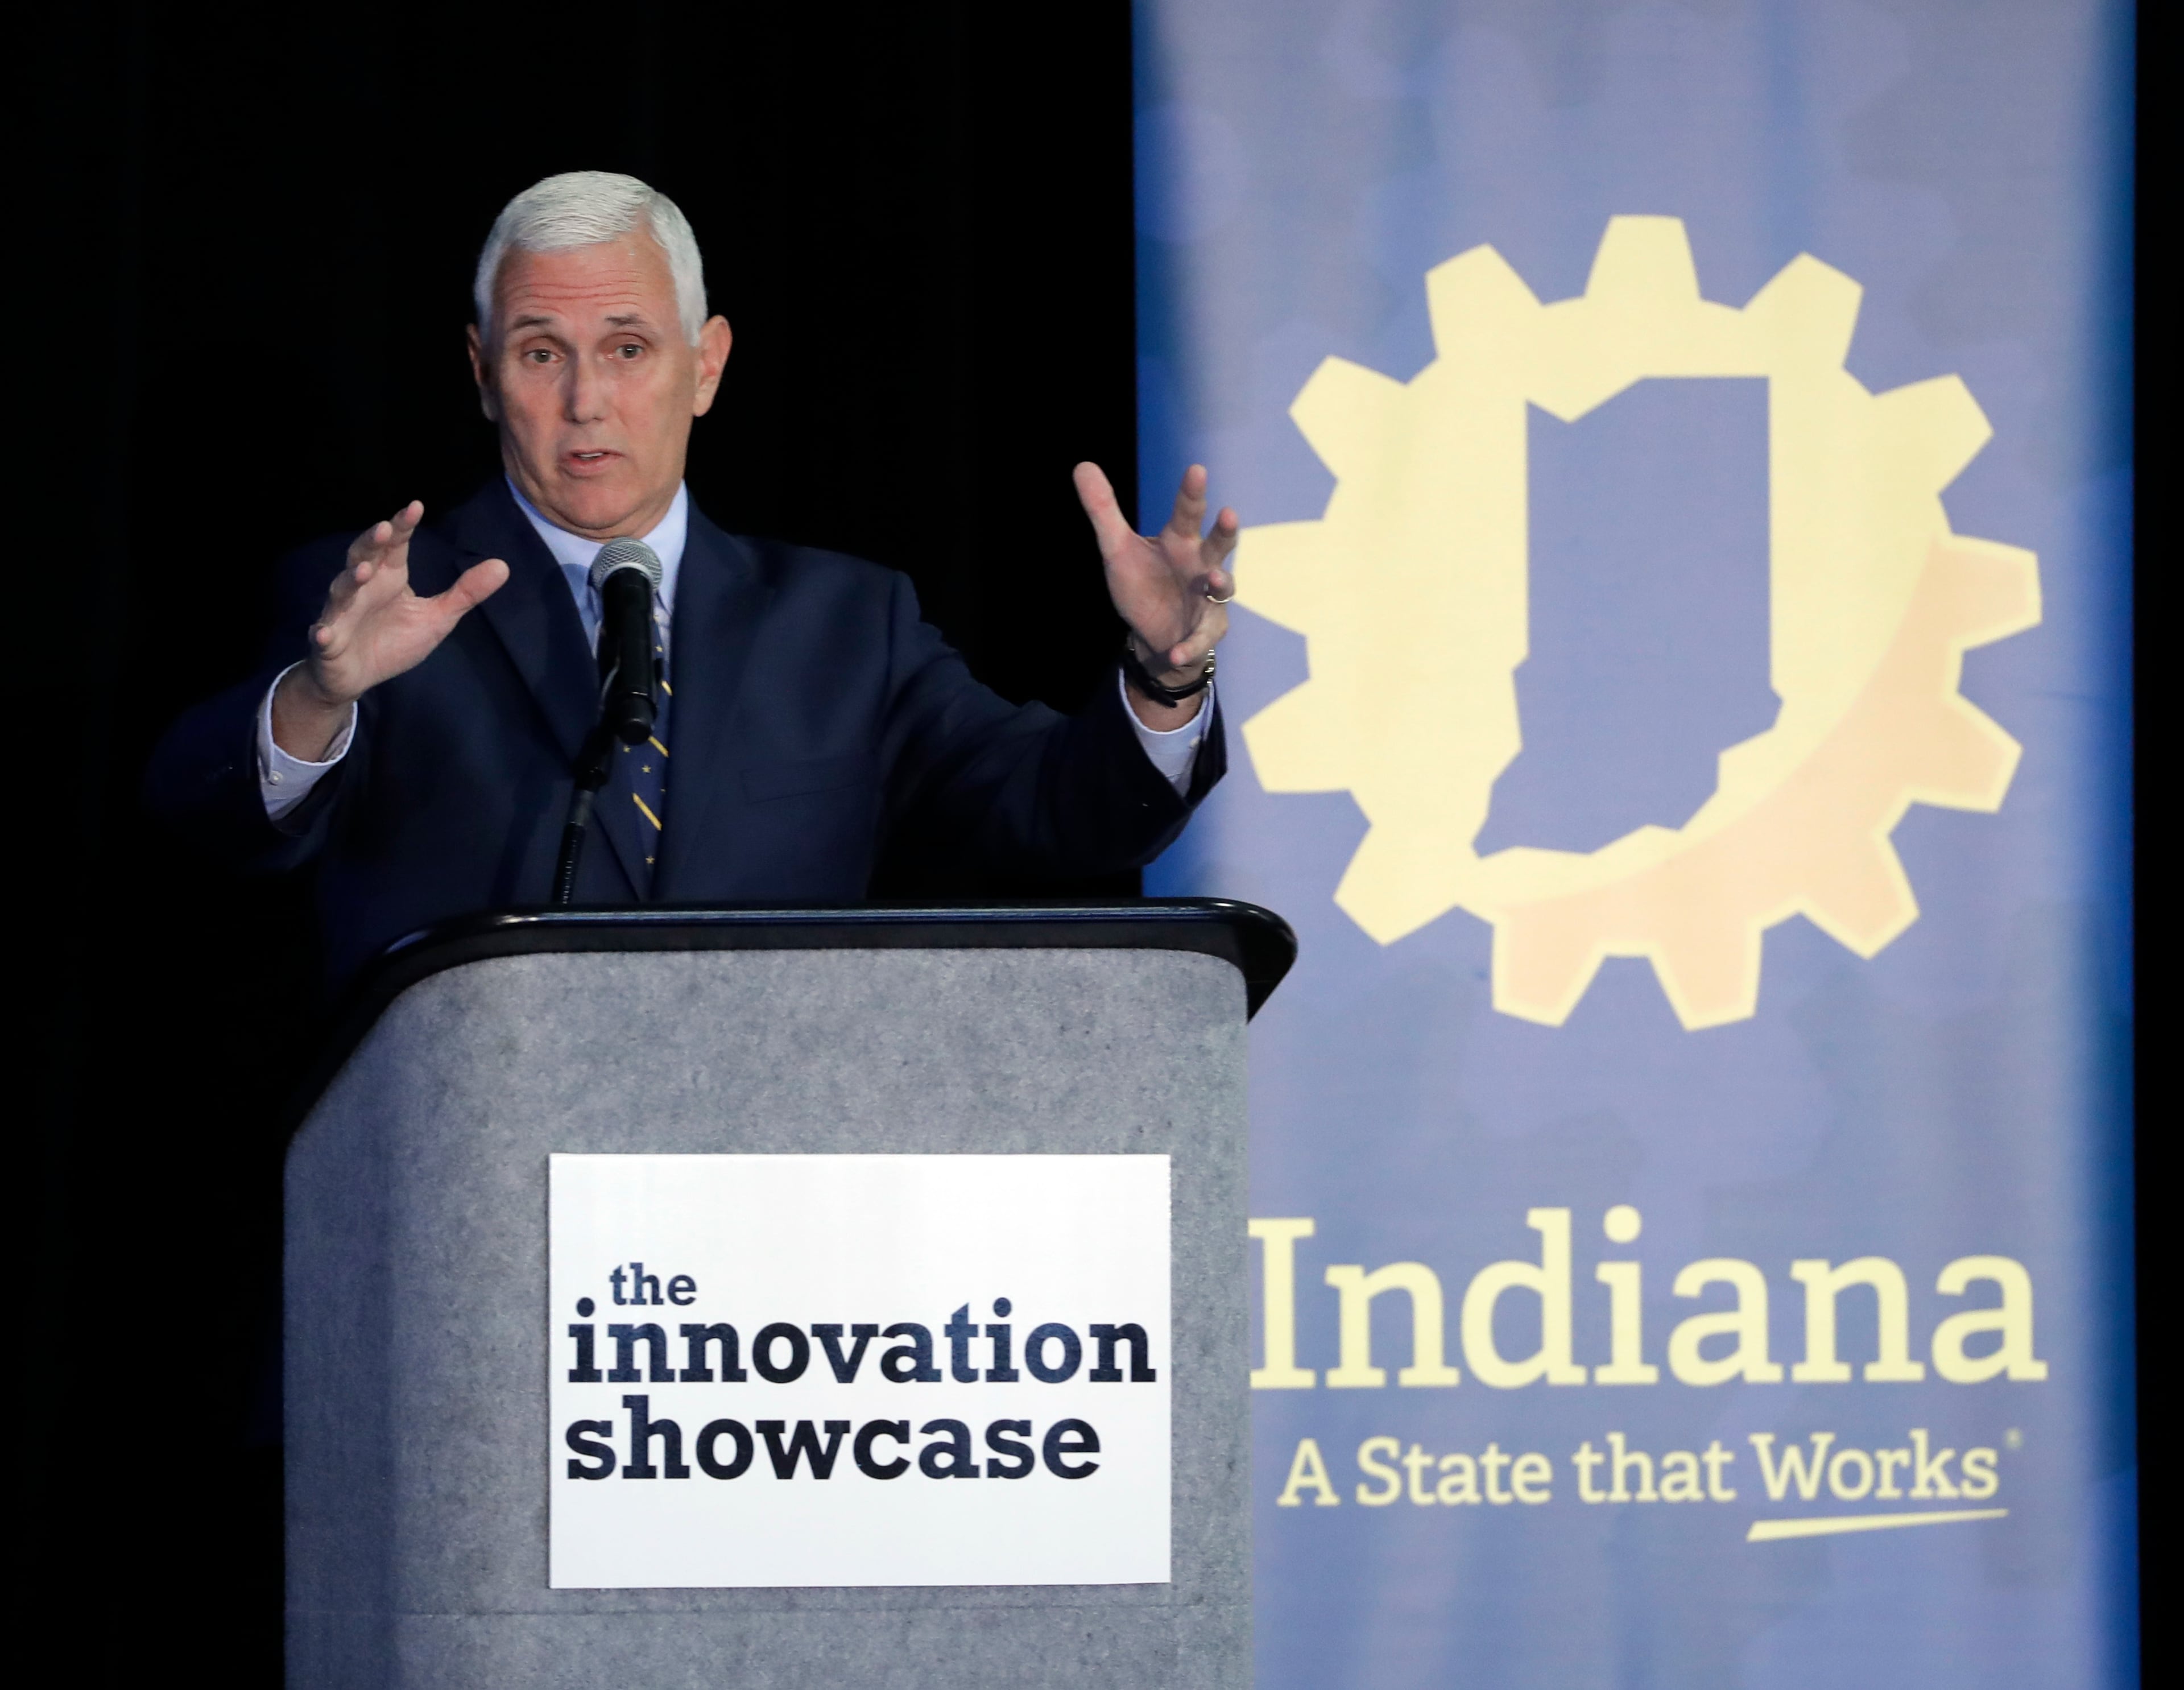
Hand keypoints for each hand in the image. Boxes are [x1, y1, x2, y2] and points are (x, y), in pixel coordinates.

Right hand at [271, 501, 508, 758]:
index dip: (403, 526)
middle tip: (386, 528)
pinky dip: (322, 633)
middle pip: (363, 557)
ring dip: (350, 580)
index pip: (395, 546)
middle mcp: (363, 588)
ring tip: (362, 572)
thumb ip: (465, 592)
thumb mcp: (437, 617)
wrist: (356, 675)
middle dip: (372, 543)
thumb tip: (503, 566)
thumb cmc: (394, 639)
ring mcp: (342, 613)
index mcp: (389, 577)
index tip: (416, 506)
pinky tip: (322, 633)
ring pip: (342, 591)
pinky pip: (323, 635)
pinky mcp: (329, 641)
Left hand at [1074, 461, 1236, 696]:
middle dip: (1224, 531)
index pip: (1187, 513)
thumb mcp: (1118, 548)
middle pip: (1218, 544)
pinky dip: (1189, 646)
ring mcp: (1209, 599)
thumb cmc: (1144, 583)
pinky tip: (1176, 652)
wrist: (1154, 634)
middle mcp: (1202, 565)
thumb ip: (1103, 510)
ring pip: (1223, 587)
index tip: (1196, 470)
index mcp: (1180, 542)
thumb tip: (1082, 465)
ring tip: (1213, 580)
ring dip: (1220, 583)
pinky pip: (1201, 640)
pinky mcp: (1206, 632)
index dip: (1192, 493)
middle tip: (1228, 514)